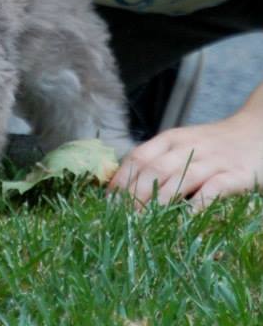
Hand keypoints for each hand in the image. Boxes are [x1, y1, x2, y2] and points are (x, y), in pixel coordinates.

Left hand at [108, 109, 262, 208]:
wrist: (256, 131)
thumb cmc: (213, 145)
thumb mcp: (183, 144)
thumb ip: (159, 158)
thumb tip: (124, 183)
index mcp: (171, 139)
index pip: (138, 157)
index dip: (121, 179)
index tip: (107, 202)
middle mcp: (187, 146)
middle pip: (154, 170)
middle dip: (134, 195)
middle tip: (120, 220)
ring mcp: (211, 160)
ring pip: (179, 178)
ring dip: (158, 201)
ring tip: (143, 223)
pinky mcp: (234, 175)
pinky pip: (213, 190)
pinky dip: (197, 206)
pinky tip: (185, 221)